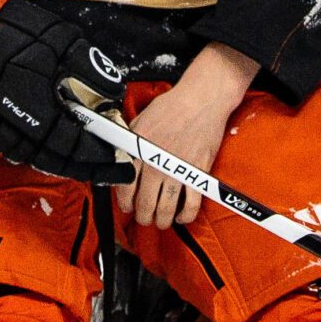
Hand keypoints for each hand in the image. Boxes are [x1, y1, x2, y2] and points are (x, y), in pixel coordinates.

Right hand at [0, 0, 131, 183]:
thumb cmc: (4, 32)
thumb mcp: (59, 39)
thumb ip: (89, 67)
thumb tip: (113, 90)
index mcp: (42, 113)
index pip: (79, 149)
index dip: (103, 161)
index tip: (121, 166)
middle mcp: (19, 130)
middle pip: (58, 161)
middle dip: (86, 168)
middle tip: (107, 170)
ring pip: (34, 157)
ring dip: (60, 162)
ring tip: (81, 161)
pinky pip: (12, 147)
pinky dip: (34, 151)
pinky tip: (44, 144)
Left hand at [120, 43, 257, 227]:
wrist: (200, 100)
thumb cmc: (170, 107)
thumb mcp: (139, 121)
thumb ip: (130, 143)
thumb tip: (120, 159)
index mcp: (138, 152)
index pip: (124, 188)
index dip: (125, 203)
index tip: (128, 207)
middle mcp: (155, 164)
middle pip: (144, 204)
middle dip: (143, 216)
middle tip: (145, 217)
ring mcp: (176, 170)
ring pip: (165, 209)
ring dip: (161, 221)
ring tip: (161, 221)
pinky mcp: (197, 173)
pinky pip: (191, 204)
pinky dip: (186, 216)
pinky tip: (181, 217)